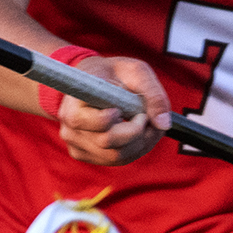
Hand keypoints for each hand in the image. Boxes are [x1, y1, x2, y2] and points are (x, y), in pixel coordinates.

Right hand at [56, 56, 170, 166]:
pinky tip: (136, 133)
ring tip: (145, 123)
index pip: (97, 122)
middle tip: (144, 115)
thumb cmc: (113, 73)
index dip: (118, 118)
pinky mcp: (84, 154)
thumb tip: (163, 124)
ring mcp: (75, 143)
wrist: (93, 79)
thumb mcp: (136, 71)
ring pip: (115, 156)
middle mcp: (70, 127)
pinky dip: (134, 149)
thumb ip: (153, 94)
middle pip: (108, 142)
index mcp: (74, 103)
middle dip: (136, 131)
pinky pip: (115, 160)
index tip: (125, 107)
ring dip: (140, 142)